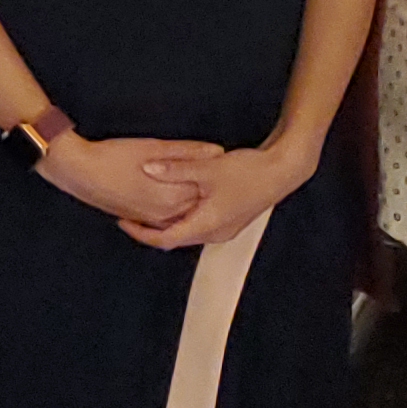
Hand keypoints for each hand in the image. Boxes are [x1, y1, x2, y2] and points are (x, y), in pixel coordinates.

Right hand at [40, 131, 211, 230]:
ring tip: (191, 179)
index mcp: (172, 196)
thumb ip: (187, 151)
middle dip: (204, 187)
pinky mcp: (138, 218)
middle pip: (196, 203)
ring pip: (181, 212)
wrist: (78, 171)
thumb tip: (215, 150)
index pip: (205, 188)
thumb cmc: (112, 158)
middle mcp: (164, 213)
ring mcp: (150, 218)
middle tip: (210, 169)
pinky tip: (171, 191)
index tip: (219, 161)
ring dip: (189, 198)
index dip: (212, 173)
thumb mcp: (153, 147)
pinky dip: (173, 206)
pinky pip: (165, 217)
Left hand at [124, 137, 311, 250]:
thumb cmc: (250, 172)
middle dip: (150, 229)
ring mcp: (224, 229)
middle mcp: (215, 233)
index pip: (165, 240)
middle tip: (129, 215)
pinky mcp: (230, 220)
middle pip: (174, 239)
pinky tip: (175, 202)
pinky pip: (199, 225)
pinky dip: (183, 217)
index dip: (140, 233)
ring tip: (146, 210)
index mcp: (207, 225)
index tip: (123, 222)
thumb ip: (176, 168)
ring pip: (187, 232)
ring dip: (167, 223)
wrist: (283, 171)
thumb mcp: (208, 168)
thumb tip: (148, 168)